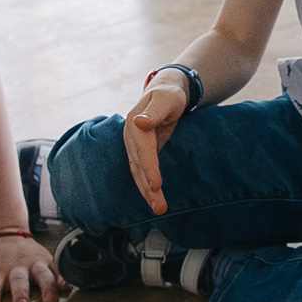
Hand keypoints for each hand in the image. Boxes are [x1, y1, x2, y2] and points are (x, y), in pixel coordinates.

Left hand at [0, 232, 60, 301]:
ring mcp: (33, 264)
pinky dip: (63, 277)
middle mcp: (16, 268)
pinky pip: (57, 269)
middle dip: (21, 294)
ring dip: (47, 288)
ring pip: (42, 275)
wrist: (5, 232)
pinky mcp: (47, 262)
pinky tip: (65, 287)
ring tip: (50, 301)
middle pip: (19, 281)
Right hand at [122, 76, 190, 214]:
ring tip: (159, 209)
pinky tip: (154, 200)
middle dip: (148, 188)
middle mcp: (132, 137)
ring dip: (147, 192)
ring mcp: (135, 146)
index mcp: (136, 124)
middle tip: (159, 207)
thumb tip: (139, 122)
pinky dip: (147, 187)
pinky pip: (143, 173)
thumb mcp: (166, 99)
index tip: (156, 185)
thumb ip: (154, 112)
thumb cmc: (169, 95)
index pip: (143, 150)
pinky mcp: (141, 153)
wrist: (165, 92)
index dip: (149, 168)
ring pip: (139, 173)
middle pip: (139, 166)